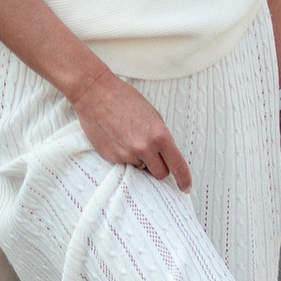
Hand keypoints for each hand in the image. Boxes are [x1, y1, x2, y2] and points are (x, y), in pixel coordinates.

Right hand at [70, 66, 192, 185]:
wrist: (95, 94)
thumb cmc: (123, 98)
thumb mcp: (152, 114)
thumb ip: (161, 136)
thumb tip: (165, 155)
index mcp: (159, 135)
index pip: (177, 166)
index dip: (184, 179)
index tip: (185, 187)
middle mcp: (144, 148)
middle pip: (161, 173)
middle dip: (159, 167)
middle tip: (153, 155)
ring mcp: (127, 155)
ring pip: (141, 168)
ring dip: (140, 159)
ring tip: (129, 138)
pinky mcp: (112, 158)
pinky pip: (125, 164)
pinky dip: (125, 156)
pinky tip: (118, 139)